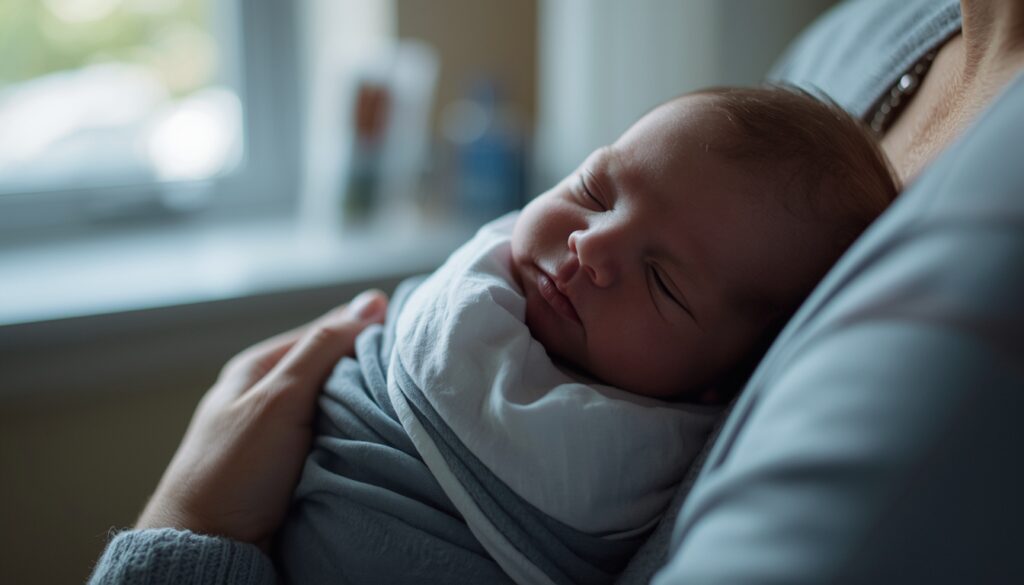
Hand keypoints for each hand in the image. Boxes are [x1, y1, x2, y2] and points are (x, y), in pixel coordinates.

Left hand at [135, 290, 387, 549]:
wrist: (209, 546)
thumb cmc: (233, 469)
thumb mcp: (280, 397)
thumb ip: (323, 348)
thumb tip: (371, 301)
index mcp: (260, 367)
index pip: (326, 332)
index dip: (366, 332)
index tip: (409, 339)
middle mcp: (270, 394)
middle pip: (334, 369)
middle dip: (369, 371)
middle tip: (411, 376)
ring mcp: (281, 431)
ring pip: (338, 405)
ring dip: (366, 407)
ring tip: (402, 405)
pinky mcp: (293, 465)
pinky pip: (336, 437)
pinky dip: (357, 436)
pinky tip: (379, 437)